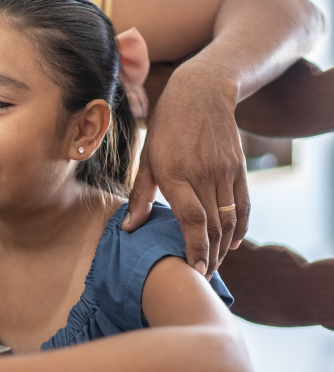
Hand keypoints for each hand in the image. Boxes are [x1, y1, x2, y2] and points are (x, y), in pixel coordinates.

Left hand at [122, 65, 249, 275]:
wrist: (200, 94)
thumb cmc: (165, 128)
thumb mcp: (146, 158)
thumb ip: (140, 195)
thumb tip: (128, 228)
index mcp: (174, 173)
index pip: (191, 219)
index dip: (194, 248)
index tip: (192, 270)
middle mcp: (202, 174)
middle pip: (212, 226)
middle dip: (207, 257)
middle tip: (200, 277)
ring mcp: (224, 171)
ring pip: (228, 220)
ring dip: (222, 248)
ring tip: (212, 265)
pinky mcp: (239, 168)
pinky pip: (243, 206)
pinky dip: (240, 228)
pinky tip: (231, 244)